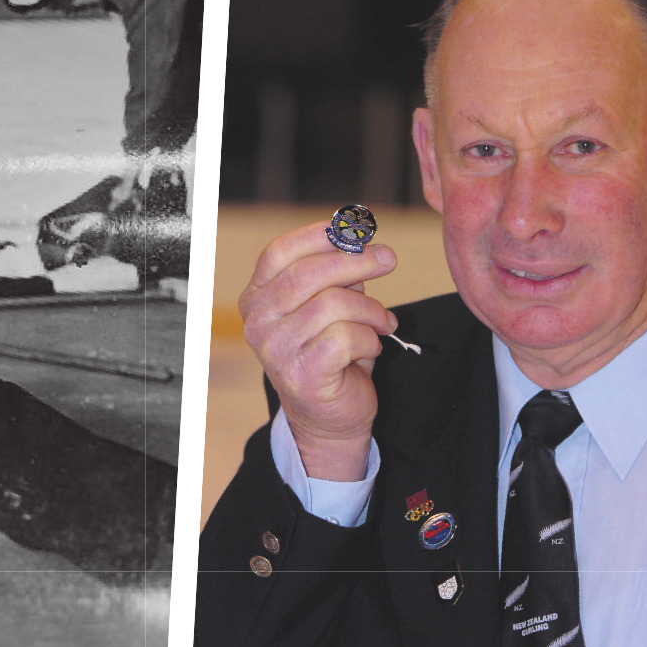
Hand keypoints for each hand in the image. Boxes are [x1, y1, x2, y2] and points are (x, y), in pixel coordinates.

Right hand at [234, 219, 406, 479]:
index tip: (358, 230)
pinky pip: (347, 338)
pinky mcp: (301, 375)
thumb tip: (358, 239)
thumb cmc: (330, 353)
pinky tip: (372, 347)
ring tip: (382, 322)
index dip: (320, 234)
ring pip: (334, 304)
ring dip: (371, 310)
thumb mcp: (328, 304)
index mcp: (257, 298)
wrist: (328, 416)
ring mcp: (275, 350)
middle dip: (357, 261)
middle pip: (309, 273)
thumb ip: (335, 275)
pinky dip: (371, 339)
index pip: (280, 252)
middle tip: (388, 260)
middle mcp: (258, 322)